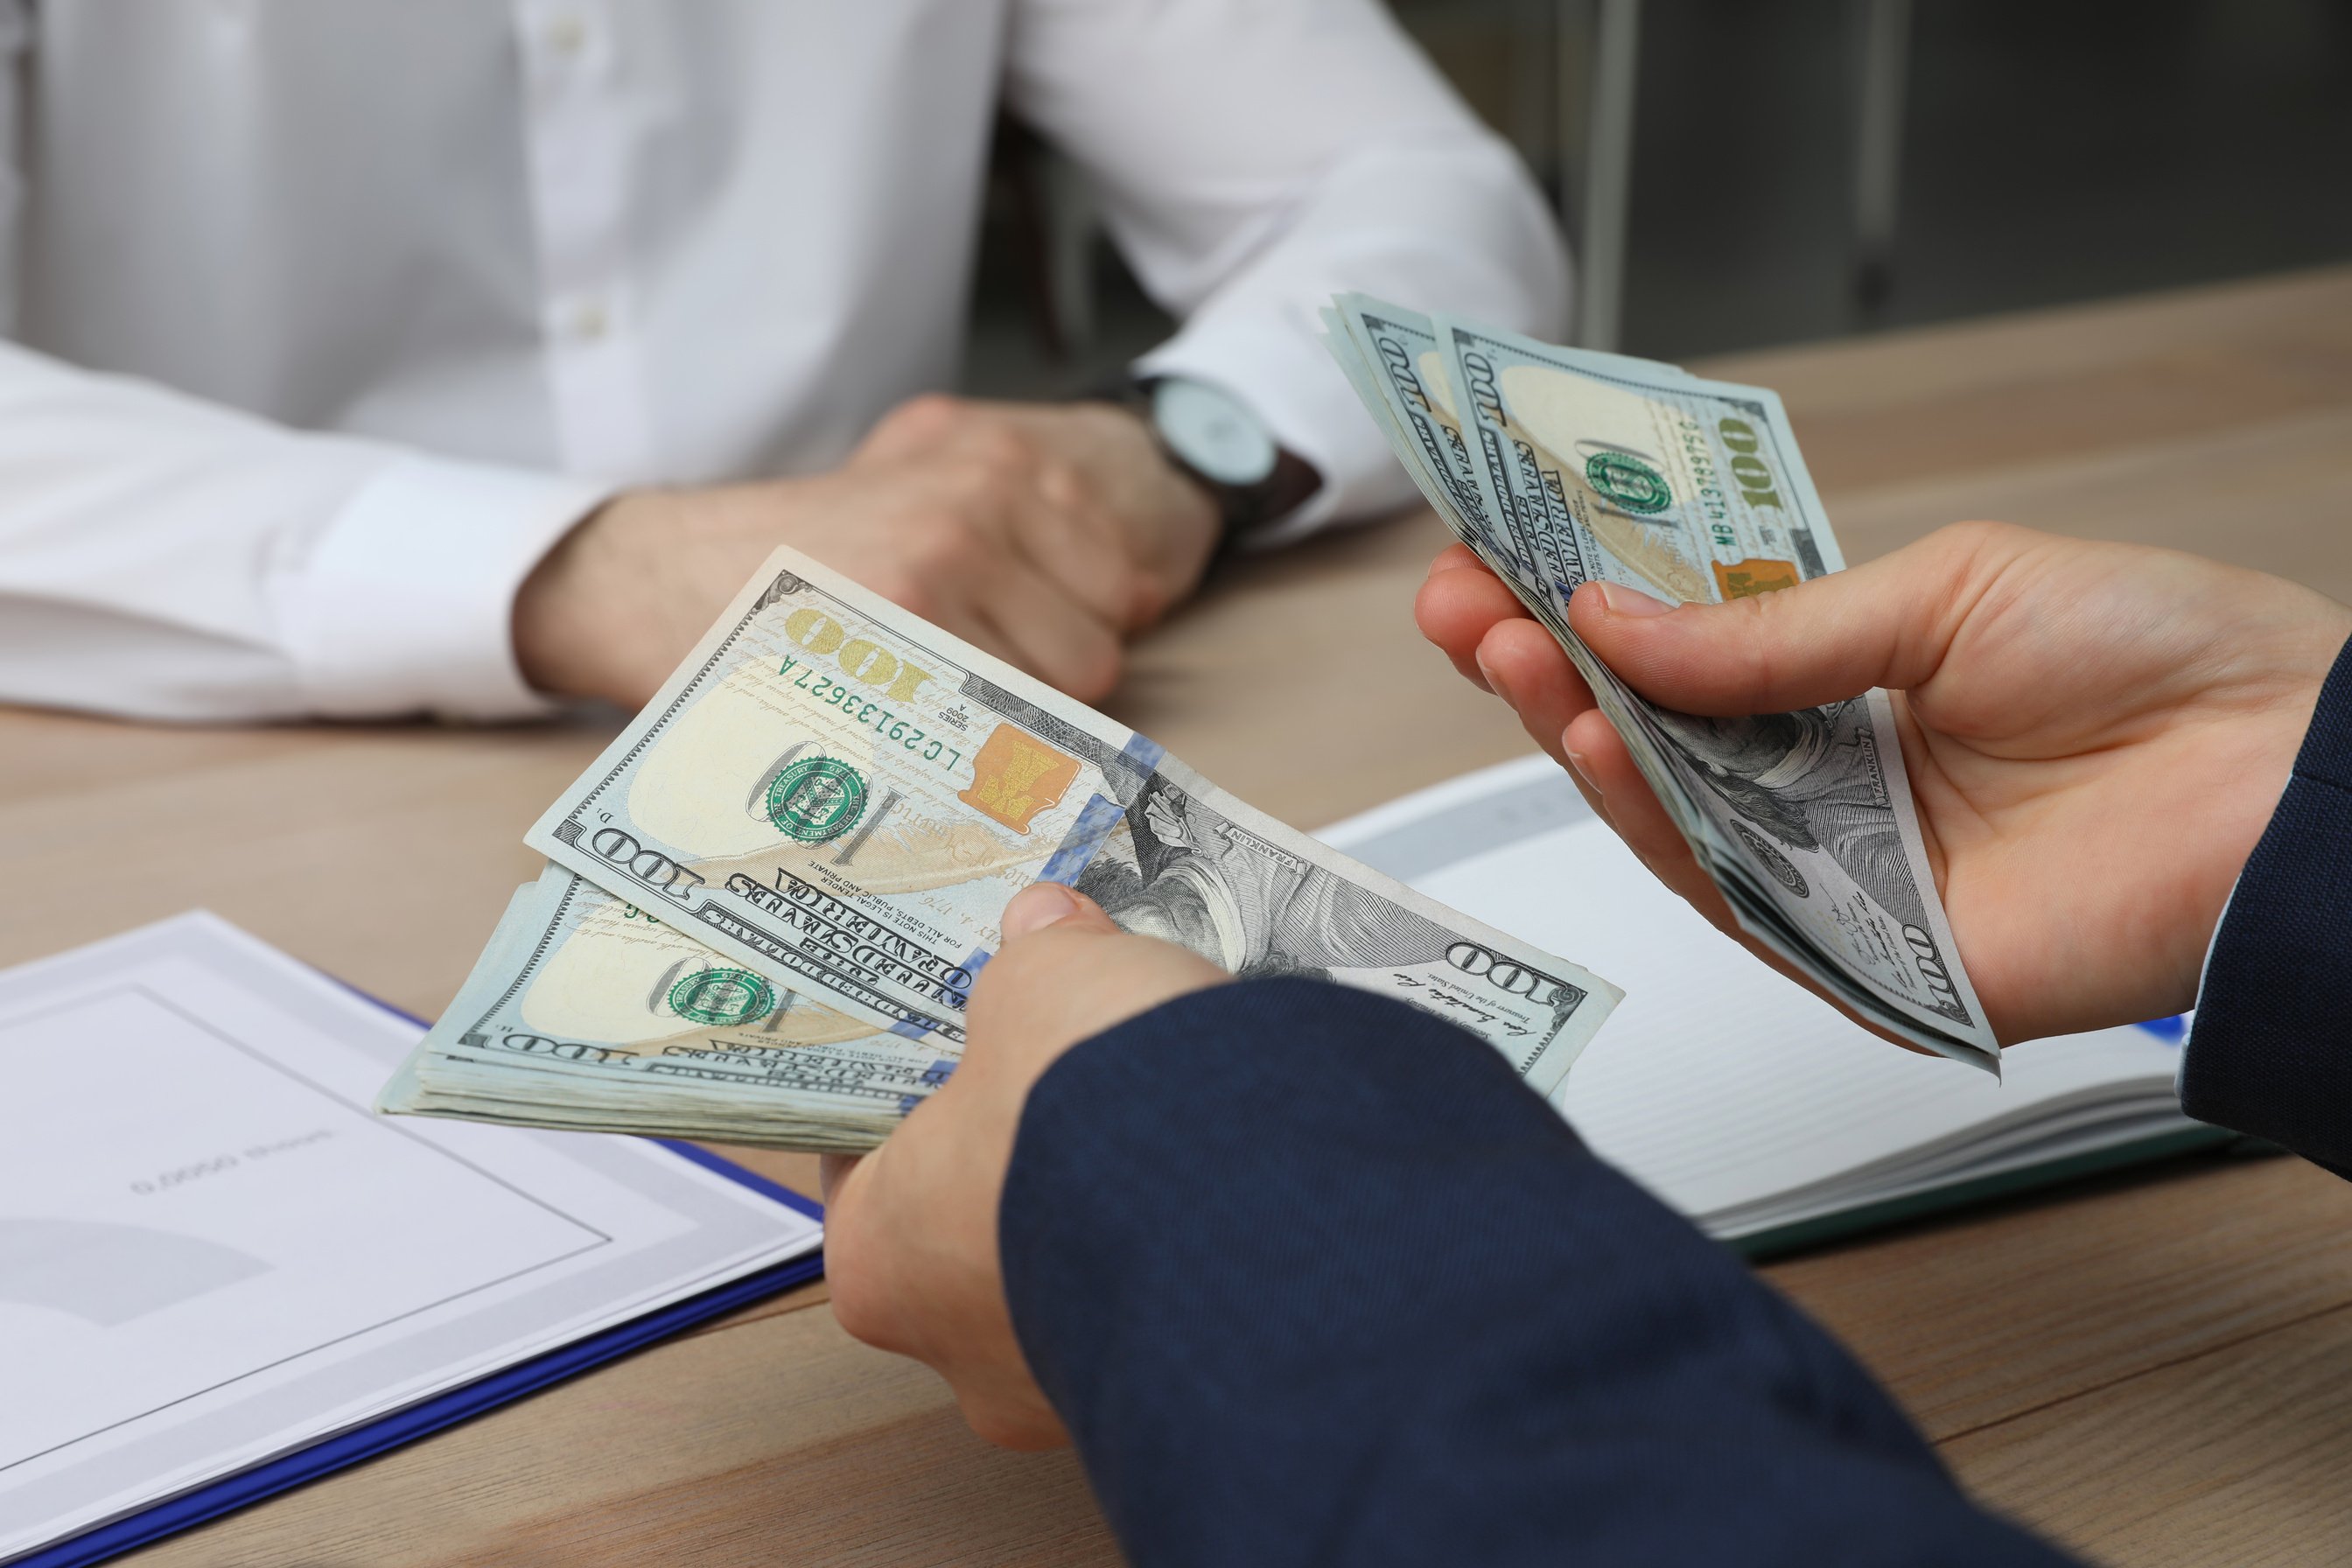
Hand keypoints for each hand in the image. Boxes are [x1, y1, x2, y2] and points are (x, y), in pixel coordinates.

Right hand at [513, 395, 1218, 706]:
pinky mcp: (904, 631)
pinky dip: (975, 755)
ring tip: (920, 703)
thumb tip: (1139, 600)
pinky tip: (908, 729)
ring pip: (1056, 699)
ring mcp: (945, 565)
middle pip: (1097, 650)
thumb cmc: (800, 564)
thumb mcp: (917, 500)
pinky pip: (997, 727)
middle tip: (951, 685)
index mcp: (999, 462)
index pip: (1123, 588)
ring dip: (1009, 725)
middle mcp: (983, 503)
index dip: (1075, 637)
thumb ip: (1019, 538)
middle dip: (1046, 687)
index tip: (1013, 651)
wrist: (665, 576)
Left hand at [820, 881, 1226, 1447]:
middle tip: (1068, 1059)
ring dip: (1107, 1188)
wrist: (1259, 1212)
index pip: (866, 1158)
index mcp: (878, 1256)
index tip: (957, 1036)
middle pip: (973, 1212)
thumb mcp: (1045, 984)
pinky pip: (1161, 1289)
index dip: (916, 1082)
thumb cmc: (1096, 1121)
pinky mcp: (1168, 1386)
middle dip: (1025, 1137)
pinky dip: (1180, 1230)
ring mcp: (1064, 1383)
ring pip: (1074, 1260)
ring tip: (1160, 1097)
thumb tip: (1050, 930)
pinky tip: (1214, 1156)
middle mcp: (959, 1348)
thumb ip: (1035, 959)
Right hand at [1415, 521, 2351, 1043]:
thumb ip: (1768, 630)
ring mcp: (1839, 873)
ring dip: (1575, 732)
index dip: (1584, 603)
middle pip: (1651, 734)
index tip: (1501, 551)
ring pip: (1667, 816)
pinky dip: (1654, 824)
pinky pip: (1730, 897)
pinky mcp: (1862, 960)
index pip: (1681, 649)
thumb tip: (1615, 617)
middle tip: (1463, 602)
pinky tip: (1598, 745)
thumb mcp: (1943, 592)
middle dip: (1545, 664)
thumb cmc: (2163, 664)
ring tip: (1510, 650)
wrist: (2285, 780)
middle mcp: (1830, 781)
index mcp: (1852, 682)